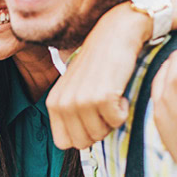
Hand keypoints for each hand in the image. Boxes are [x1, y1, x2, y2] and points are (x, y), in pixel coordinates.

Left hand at [47, 3, 151, 149]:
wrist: (115, 33)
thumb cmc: (98, 63)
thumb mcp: (75, 88)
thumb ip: (71, 113)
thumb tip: (81, 142)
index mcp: (53, 103)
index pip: (64, 143)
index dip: (83, 135)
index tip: (92, 116)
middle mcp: (62, 103)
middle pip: (83, 142)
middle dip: (99, 129)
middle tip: (104, 105)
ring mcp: (80, 101)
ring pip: (101, 134)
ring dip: (112, 118)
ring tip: (111, 94)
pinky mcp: (101, 97)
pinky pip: (117, 121)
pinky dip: (124, 109)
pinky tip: (119, 89)